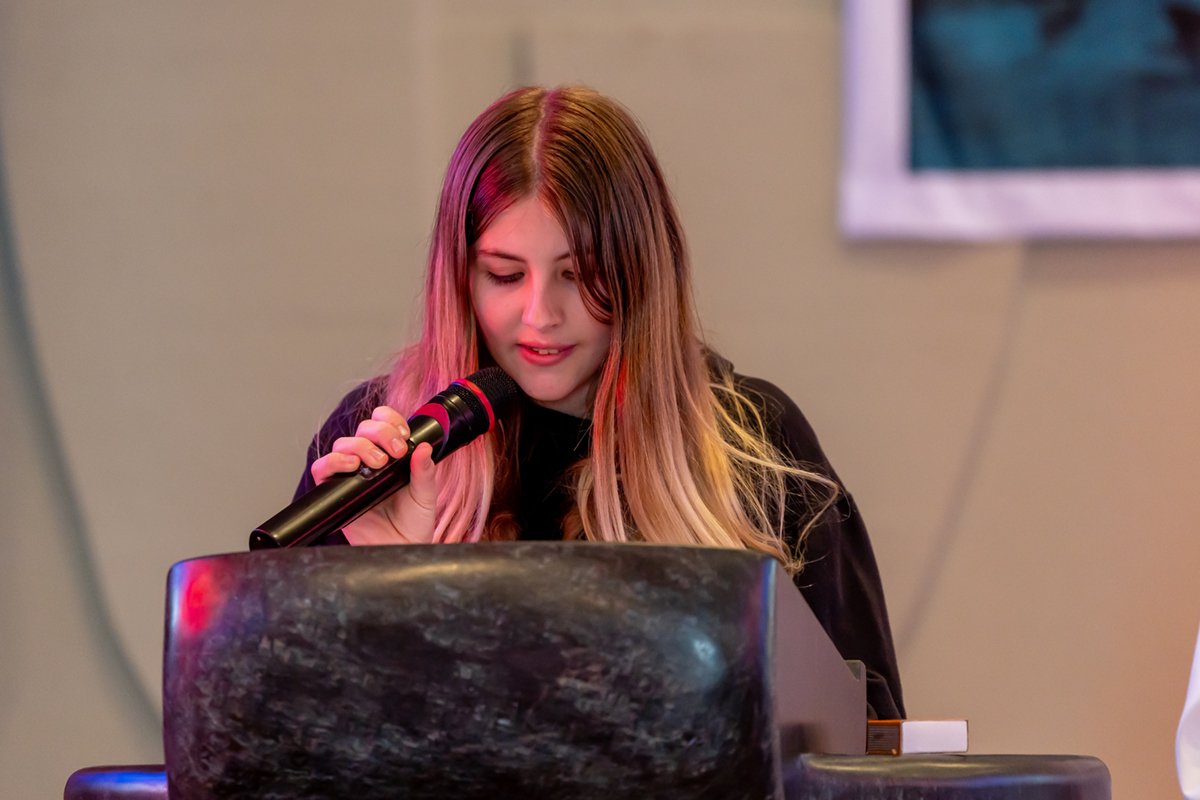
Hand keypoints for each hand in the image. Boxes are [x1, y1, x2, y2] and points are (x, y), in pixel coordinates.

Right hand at [309, 406, 439, 543]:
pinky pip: (323, 468)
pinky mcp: (335, 491)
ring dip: (360, 446)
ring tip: (377, 463)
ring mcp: (351, 474)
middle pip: (363, 428)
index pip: (383, 422)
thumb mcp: (425, 495)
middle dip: (380, 433)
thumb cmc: (414, 523)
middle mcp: (369, 461)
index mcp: (392, 455)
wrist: (402, 548)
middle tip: (395, 453)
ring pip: (343, 444)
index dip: (390, 420)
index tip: (403, 435)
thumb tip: (425, 446)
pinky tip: (352, 466)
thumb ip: (424, 471)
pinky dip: (333, 461)